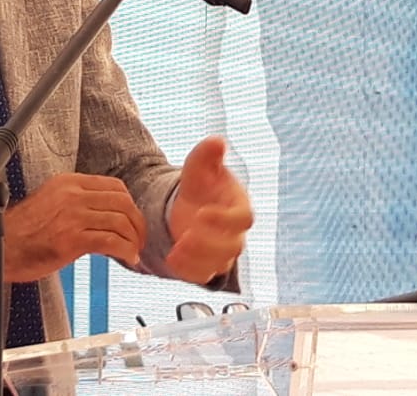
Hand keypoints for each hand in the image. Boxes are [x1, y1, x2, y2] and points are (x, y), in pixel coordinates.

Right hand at [2, 173, 146, 281]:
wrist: (1, 248)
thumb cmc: (22, 232)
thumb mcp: (51, 203)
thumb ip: (77, 203)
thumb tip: (105, 216)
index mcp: (68, 183)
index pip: (115, 186)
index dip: (130, 205)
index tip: (132, 221)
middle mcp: (72, 195)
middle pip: (123, 203)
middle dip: (137, 223)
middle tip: (138, 239)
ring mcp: (73, 216)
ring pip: (120, 221)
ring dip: (133, 239)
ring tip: (133, 251)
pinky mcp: (72, 239)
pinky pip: (111, 241)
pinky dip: (125, 250)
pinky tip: (127, 258)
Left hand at [166, 136, 252, 284]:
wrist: (190, 204)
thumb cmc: (201, 184)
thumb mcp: (200, 166)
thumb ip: (207, 155)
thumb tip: (216, 141)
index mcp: (239, 206)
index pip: (243, 218)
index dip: (225, 219)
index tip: (202, 213)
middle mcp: (236, 232)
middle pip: (232, 246)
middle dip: (208, 244)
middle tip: (185, 236)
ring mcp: (223, 251)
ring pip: (219, 264)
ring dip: (198, 260)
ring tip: (176, 251)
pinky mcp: (208, 264)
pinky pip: (204, 275)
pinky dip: (189, 272)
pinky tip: (172, 261)